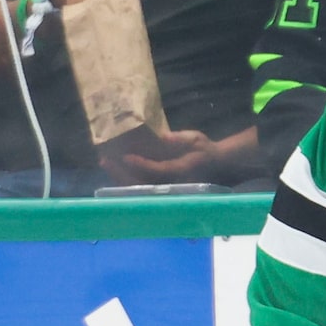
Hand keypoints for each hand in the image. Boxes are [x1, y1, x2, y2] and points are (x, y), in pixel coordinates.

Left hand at [100, 126, 257, 184]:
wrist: (219, 166)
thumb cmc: (207, 150)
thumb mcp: (197, 139)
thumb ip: (181, 139)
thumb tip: (163, 137)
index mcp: (182, 170)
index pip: (158, 170)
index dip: (142, 165)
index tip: (126, 157)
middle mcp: (173, 183)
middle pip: (143, 183)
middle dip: (122, 173)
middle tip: (105, 160)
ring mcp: (167, 188)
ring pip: (140, 187)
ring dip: (121, 176)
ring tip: (106, 163)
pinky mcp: (163, 189)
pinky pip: (142, 186)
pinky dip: (127, 179)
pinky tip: (116, 169)